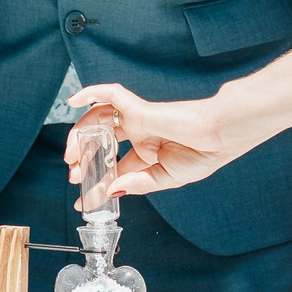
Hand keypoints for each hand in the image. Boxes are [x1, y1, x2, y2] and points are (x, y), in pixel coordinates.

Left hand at [64, 85, 242, 197]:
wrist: (221, 135)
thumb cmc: (205, 153)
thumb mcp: (167, 178)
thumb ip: (138, 183)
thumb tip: (112, 191)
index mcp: (149, 153)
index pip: (115, 167)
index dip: (97, 183)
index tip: (83, 198)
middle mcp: (140, 135)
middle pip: (101, 141)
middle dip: (83, 157)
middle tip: (73, 172)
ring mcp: (138, 120)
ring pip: (99, 120)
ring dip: (79, 134)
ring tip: (70, 153)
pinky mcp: (138, 107)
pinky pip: (110, 94)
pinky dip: (90, 93)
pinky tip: (75, 99)